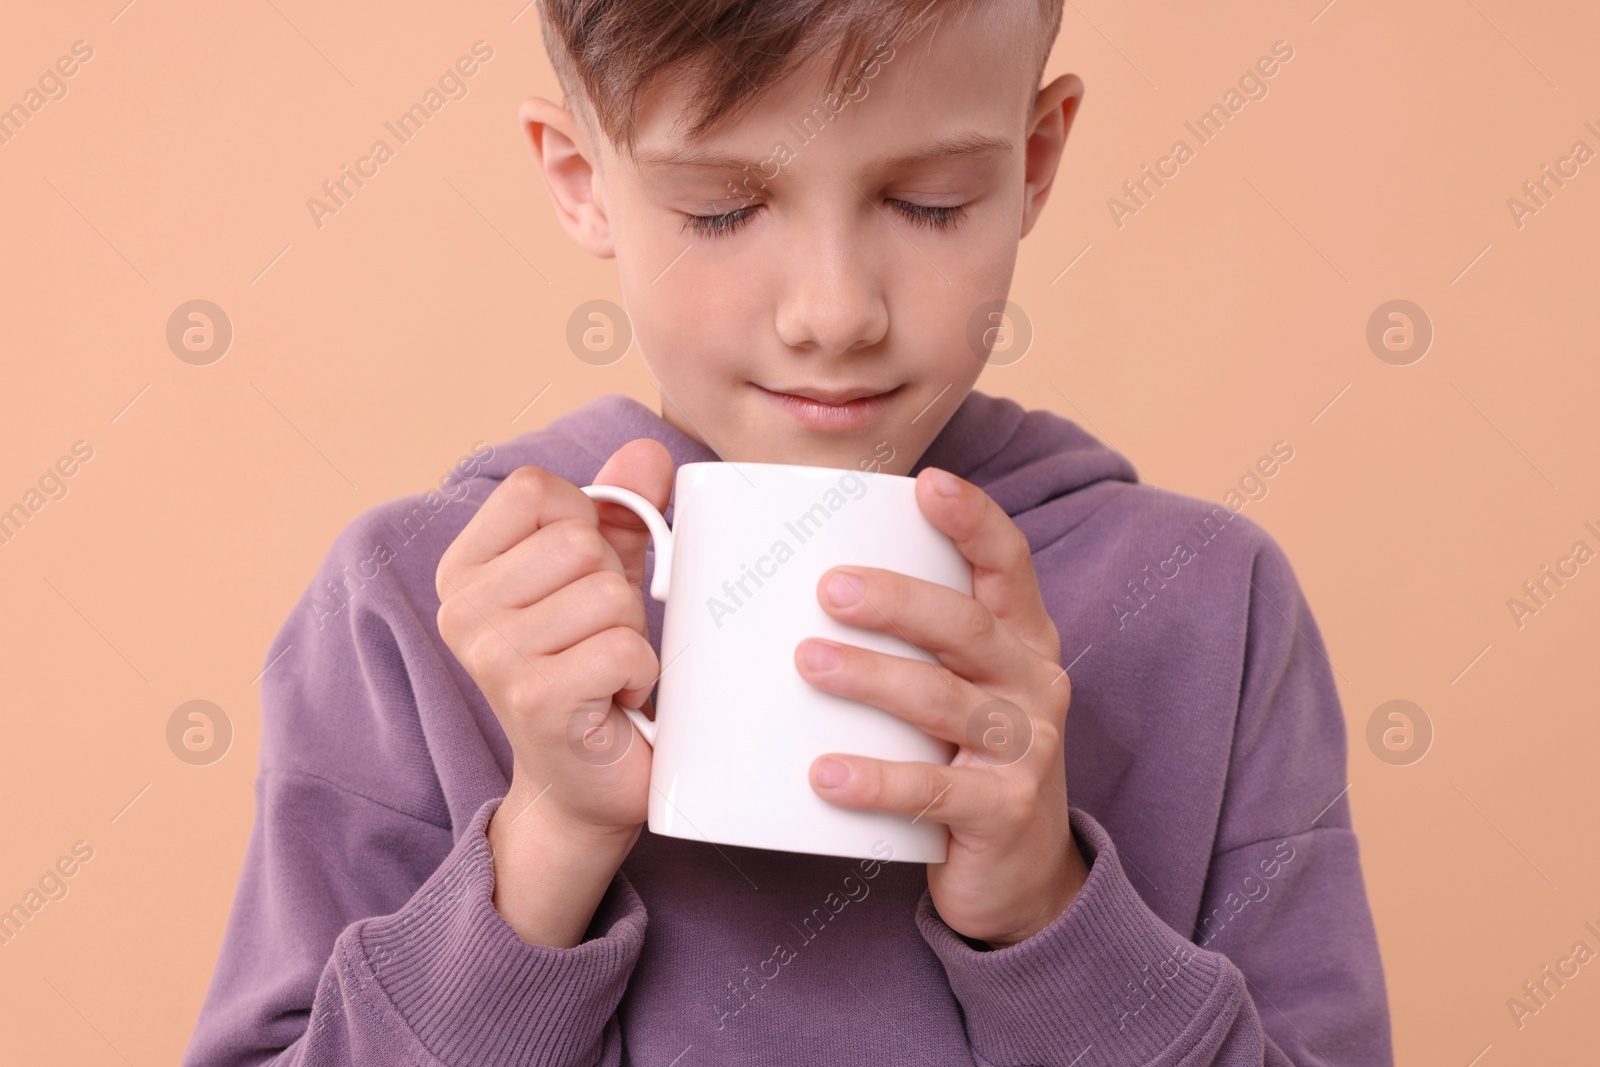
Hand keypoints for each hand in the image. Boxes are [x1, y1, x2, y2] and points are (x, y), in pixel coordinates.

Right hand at [434, 438, 672, 944]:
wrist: (583, 784)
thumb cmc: (591, 670)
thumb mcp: (603, 577)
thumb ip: (620, 510)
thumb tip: (648, 451)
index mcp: (465, 569)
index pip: (535, 487)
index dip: (584, 523)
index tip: (580, 579)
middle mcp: (462, 609)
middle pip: (581, 541)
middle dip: (614, 588)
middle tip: (596, 639)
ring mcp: (492, 654)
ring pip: (610, 594)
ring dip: (630, 637)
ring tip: (604, 672)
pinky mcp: (534, 697)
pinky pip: (625, 647)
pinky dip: (639, 675)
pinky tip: (613, 702)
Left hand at [794, 467, 1088, 947]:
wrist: (1020, 877)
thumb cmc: (963, 759)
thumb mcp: (955, 690)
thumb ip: (908, 641)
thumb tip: (789, 584)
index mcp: (1022, 640)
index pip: (1009, 564)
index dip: (974, 520)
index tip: (928, 484)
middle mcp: (1033, 684)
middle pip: (968, 626)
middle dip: (899, 600)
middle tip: (828, 587)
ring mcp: (1024, 750)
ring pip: (945, 700)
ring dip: (873, 677)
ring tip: (808, 660)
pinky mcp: (1001, 813)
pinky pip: (932, 792)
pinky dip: (876, 780)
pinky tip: (824, 776)